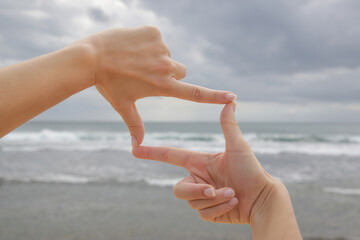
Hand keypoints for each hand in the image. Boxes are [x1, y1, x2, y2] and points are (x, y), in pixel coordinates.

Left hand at [78, 26, 235, 145]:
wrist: (90, 57)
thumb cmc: (107, 84)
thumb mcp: (123, 105)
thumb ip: (134, 125)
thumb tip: (136, 147)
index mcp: (161, 86)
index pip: (194, 93)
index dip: (214, 96)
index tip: (231, 97)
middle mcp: (166, 67)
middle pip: (179, 71)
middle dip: (168, 74)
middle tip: (144, 74)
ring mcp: (160, 48)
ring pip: (166, 55)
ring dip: (155, 58)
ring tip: (132, 60)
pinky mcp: (153, 32)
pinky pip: (157, 39)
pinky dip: (147, 42)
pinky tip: (131, 47)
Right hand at [132, 102, 273, 223]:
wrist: (262, 198)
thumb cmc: (251, 170)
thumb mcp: (238, 147)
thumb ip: (229, 125)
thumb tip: (231, 101)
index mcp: (200, 162)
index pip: (171, 156)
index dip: (152, 153)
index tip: (135, 149)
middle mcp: (198, 179)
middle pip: (179, 190)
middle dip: (196, 191)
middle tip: (213, 189)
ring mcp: (202, 196)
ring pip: (193, 202)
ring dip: (215, 199)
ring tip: (233, 194)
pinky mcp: (208, 211)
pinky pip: (203, 213)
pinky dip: (219, 209)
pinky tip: (234, 203)